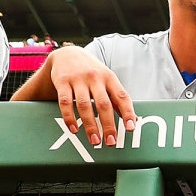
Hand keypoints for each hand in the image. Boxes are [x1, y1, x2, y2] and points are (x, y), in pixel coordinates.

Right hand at [14, 46, 137, 146]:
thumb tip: (133, 120)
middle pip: (103, 104)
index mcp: (109, 77)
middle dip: (108, 125)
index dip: (128, 113)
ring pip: (84, 105)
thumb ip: (117, 97)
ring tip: (95, 140)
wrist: (68, 53)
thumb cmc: (92, 72)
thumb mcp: (107, 79)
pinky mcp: (62, 82)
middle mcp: (95, 77)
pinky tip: (74, 130)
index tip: (131, 128)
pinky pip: (65, 102)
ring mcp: (78, 79)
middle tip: (111, 142)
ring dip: (90, 125)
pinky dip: (69, 118)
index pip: (122, 96)